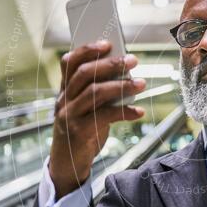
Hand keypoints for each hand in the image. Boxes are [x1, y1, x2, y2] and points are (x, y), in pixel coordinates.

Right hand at [49, 40, 145, 198]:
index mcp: (64, 90)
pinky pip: (105, 117)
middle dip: (110, 64)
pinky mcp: (80, 132)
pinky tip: (139, 111)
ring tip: (142, 83)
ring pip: (95, 93)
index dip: (87, 49)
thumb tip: (124, 73)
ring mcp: (69, 116)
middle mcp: (64, 100)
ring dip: (121, 85)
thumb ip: (96, 91)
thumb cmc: (81, 129)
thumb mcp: (84, 107)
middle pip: (85, 74)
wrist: (67, 163)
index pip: (69, 62)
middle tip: (133, 60)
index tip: (108, 43)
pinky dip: (125, 112)